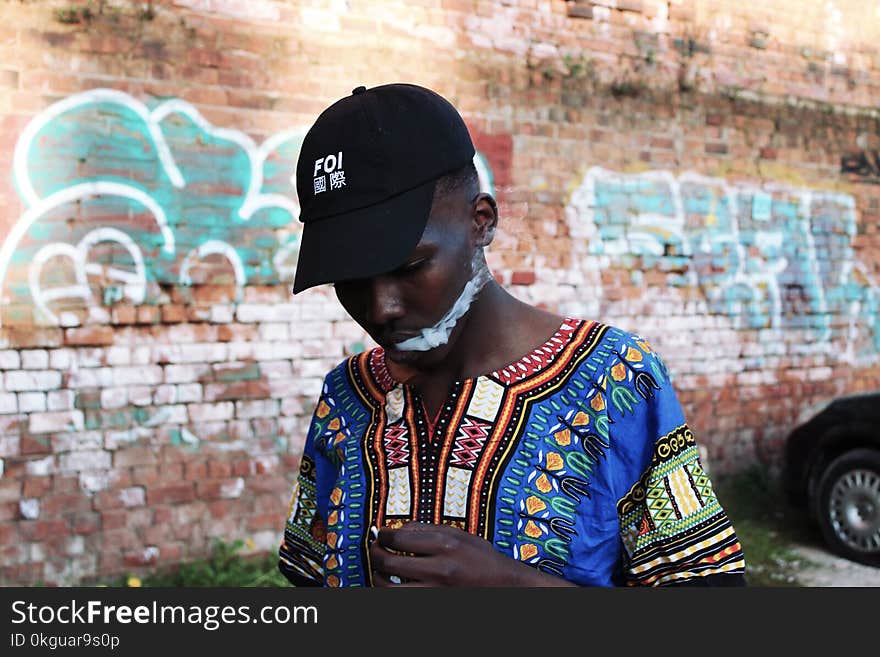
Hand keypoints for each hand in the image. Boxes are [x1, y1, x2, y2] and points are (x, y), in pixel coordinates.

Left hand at [368, 522, 574, 586]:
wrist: (507, 586)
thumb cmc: (484, 560)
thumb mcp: (460, 535)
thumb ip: (428, 530)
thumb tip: (397, 529)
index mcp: (446, 545)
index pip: (398, 538)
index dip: (383, 536)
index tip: (381, 535)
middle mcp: (439, 569)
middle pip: (388, 562)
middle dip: (375, 555)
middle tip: (375, 551)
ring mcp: (436, 592)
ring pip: (389, 588)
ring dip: (378, 578)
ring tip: (380, 572)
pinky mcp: (435, 605)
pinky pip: (403, 599)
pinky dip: (394, 592)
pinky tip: (395, 586)